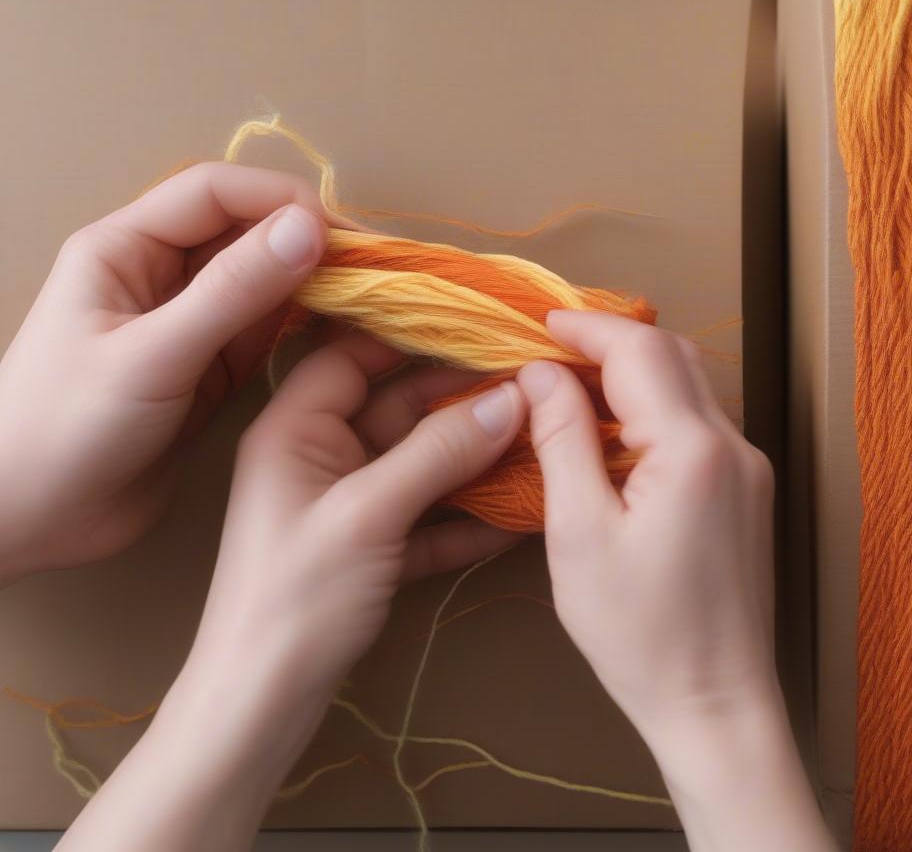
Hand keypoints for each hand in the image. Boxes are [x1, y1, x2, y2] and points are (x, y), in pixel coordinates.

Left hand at [0, 162, 330, 582]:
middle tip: (367, 269)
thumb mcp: (152, 354)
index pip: (213, 194)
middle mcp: (161, 275)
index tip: (338, 234)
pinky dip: (304, 327)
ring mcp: (190, 322)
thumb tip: (309, 230)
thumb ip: (232, 291)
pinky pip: (266, 330)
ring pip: (263, 282)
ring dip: (311, 285)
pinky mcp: (211, 368)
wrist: (32, 518)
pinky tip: (340, 331)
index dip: (278, 200)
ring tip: (366, 298)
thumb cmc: (67, 426)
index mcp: (125, 248)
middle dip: (304, 242)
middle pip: (245, 232)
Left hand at [56, 339, 526, 851]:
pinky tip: (516, 512)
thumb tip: (512, 399)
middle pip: (396, 407)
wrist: (258, 708)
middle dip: (459, 397)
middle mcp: (319, 455)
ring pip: (418, 462)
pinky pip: (425, 515)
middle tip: (529, 382)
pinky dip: (465, 514)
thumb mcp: (368, 514)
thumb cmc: (295, 597)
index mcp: (295, 427)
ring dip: (472, 455)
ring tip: (538, 437)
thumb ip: (438, 452)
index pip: (351, 353)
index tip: (473, 318)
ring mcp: (345, 504)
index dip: (407, 332)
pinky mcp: (368, 549)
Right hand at [518, 311, 834, 851]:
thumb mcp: (579, 535)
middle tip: (551, 349)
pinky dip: (653, 404)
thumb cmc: (639, 633)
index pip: (639, 350)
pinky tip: (615, 429)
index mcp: (692, 450)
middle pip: (672, 355)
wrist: (716, 706)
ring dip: (633, 370)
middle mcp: (733, 446)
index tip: (538, 323)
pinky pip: (699, 421)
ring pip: (690, 384)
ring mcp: (748, 468)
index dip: (586, 327)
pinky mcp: (747, 492)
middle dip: (610, 340)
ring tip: (573, 383)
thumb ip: (562, 441)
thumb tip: (540, 374)